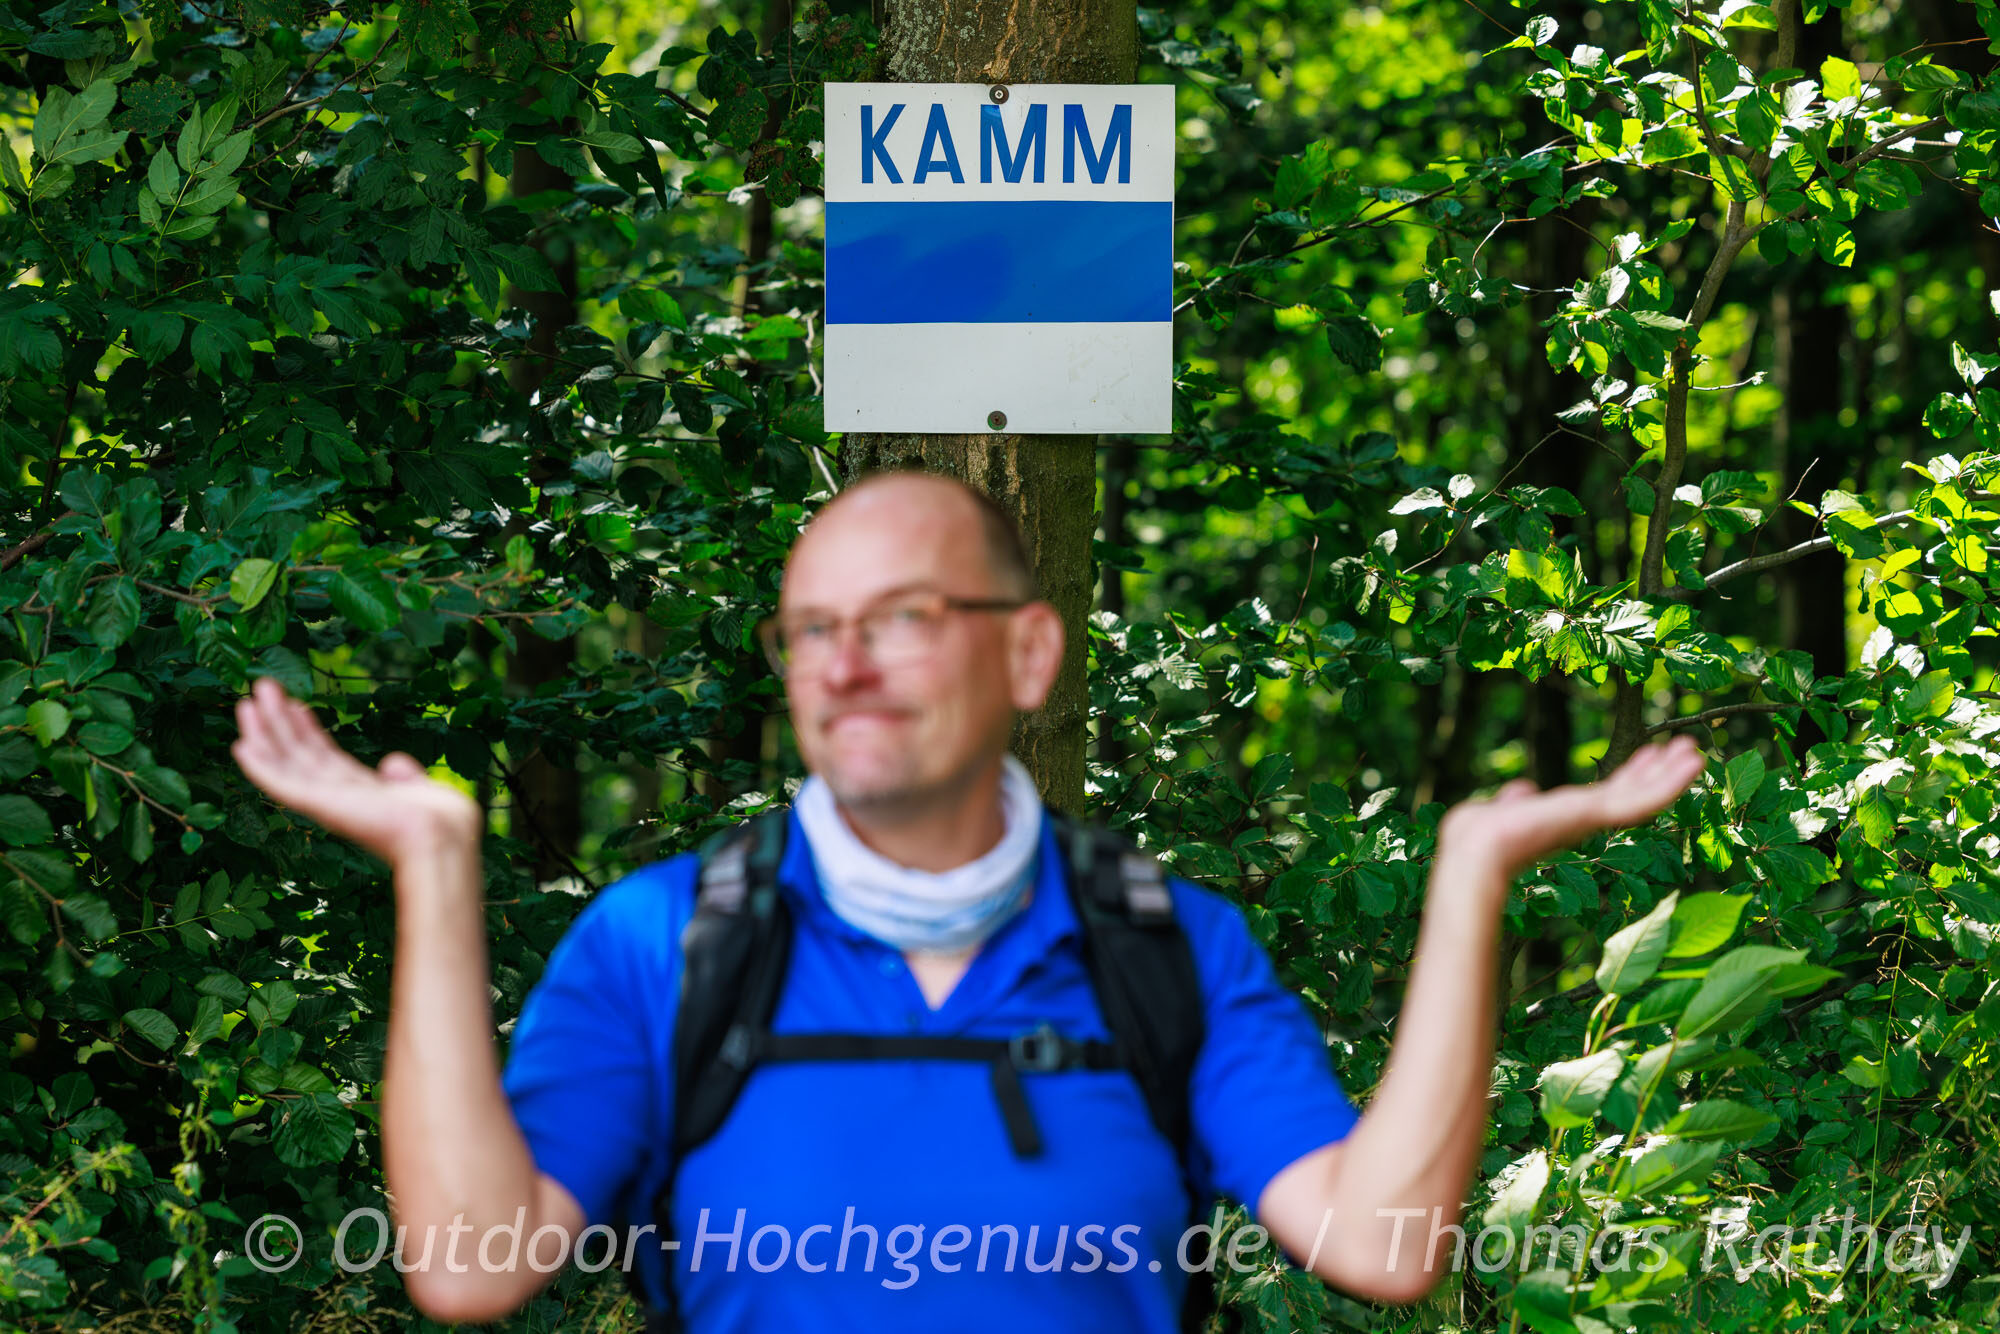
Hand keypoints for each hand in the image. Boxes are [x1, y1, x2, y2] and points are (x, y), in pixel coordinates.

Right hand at [230, 675, 481, 867]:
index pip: (325, 756)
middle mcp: (339, 797)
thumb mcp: (423, 791)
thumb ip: (404, 777)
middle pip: (299, 754)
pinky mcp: (319, 805)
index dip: (307, 730)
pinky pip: (282, 783)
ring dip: (264, 733)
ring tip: (248, 701)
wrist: (441, 839)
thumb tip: (392, 761)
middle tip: (262, 688)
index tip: (294, 704)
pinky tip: (242, 744)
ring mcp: (326, 802)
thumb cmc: (442, 822)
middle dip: (279, 722)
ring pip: (285, 763)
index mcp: (363, 793)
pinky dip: (261, 766)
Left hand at [1436, 734, 1707, 877]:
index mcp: (1561, 817)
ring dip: (1670, 775)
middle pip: (1630, 793)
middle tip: (1686, 749)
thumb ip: (1514, 801)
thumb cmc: (1476, 836)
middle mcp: (1582, 819)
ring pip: (1642, 796)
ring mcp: (1592, 818)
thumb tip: (1520, 790)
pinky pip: (1642, 800)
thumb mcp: (1496, 811)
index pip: (1604, 795)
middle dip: (1657, 773)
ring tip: (1695, 750)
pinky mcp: (1598, 815)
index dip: (1630, 776)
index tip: (1650, 755)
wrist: (1478, 849)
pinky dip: (1669, 783)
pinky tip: (1693, 762)